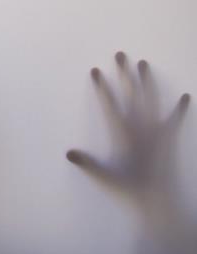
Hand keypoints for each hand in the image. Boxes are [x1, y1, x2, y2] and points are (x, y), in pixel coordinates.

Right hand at [66, 52, 189, 206]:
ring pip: (152, 99)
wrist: (159, 199)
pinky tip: (185, 96)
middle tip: (121, 54)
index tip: (95, 70)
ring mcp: (156, 130)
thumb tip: (69, 152)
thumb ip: (87, 163)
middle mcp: (140, 126)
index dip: (102, 86)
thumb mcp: (104, 176)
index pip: (110, 104)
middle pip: (131, 93)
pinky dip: (179, 108)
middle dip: (125, 74)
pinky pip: (175, 119)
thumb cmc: (130, 188)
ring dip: (147, 81)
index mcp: (123, 133)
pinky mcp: (169, 138)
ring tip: (144, 63)